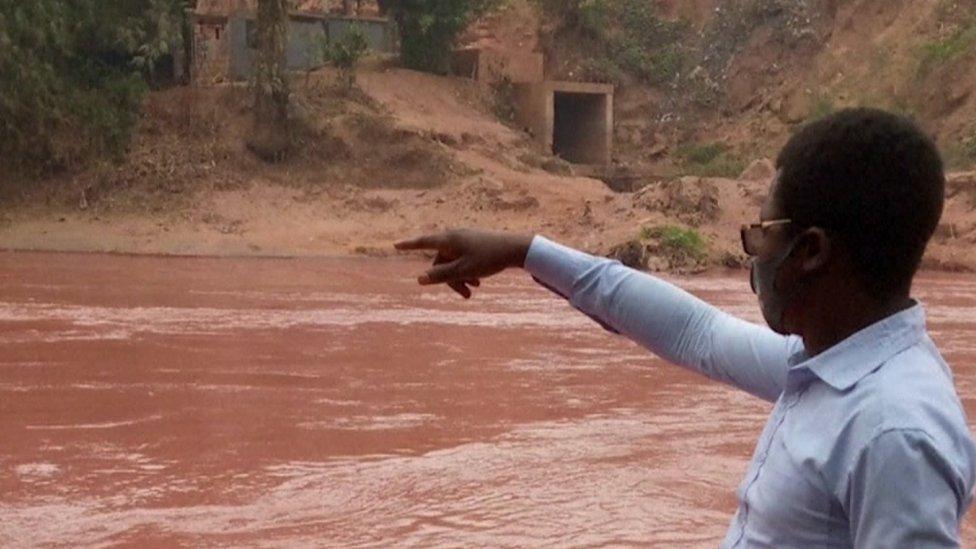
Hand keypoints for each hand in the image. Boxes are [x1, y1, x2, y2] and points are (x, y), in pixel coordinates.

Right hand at [394, 229, 534, 298]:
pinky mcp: (475, 244)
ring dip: (459, 278)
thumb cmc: (488, 259)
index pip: (423, 243)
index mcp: (449, 240)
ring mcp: (466, 240)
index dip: (409, 245)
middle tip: (465, 296)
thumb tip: (420, 279)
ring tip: (474, 290)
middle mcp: (455, 237)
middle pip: (441, 261)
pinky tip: (479, 283)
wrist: (516, 249)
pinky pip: (463, 260)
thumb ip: (441, 276)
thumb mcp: (463, 271)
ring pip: (453, 262)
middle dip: (448, 279)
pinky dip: (467, 271)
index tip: (395, 245)